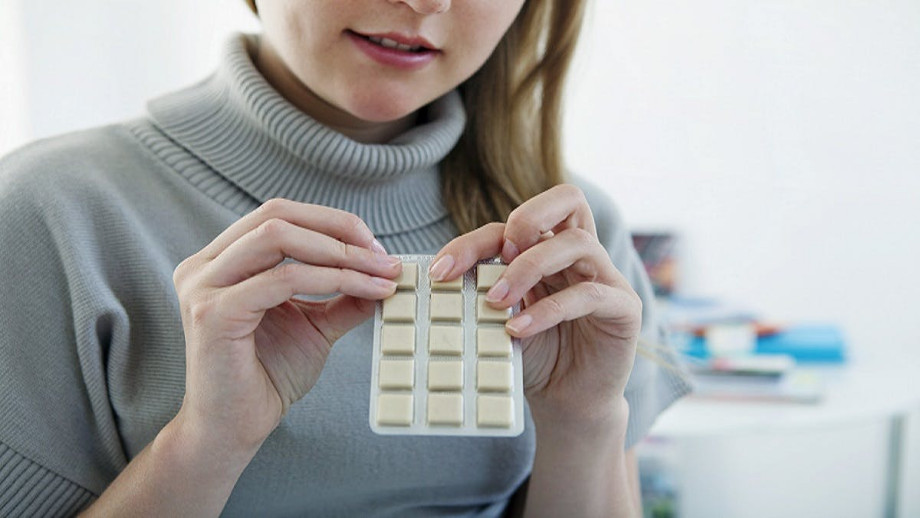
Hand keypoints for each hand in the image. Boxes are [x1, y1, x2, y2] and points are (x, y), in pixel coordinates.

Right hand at [172, 198, 399, 453]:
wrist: (234, 428)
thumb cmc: (266, 377)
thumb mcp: (314, 325)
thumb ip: (342, 296)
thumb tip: (382, 273)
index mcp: (221, 261)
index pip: (279, 215)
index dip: (332, 223)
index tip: (377, 248)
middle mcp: (204, 266)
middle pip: (277, 214)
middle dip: (338, 229)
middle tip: (383, 257)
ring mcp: (203, 286)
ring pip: (278, 236)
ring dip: (340, 252)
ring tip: (380, 272)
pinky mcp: (214, 313)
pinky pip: (283, 279)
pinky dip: (332, 279)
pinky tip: (365, 291)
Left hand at [430, 185, 640, 424]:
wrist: (567, 401)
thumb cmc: (535, 353)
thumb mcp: (500, 318)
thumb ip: (486, 289)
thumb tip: (444, 275)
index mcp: (551, 248)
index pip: (517, 222)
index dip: (476, 239)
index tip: (441, 272)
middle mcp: (581, 254)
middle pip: (568, 199)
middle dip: (526, 219)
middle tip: (496, 258)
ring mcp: (607, 277)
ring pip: (577, 243)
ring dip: (530, 266)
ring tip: (497, 301)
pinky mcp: (625, 308)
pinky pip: (590, 294)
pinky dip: (548, 309)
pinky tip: (518, 329)